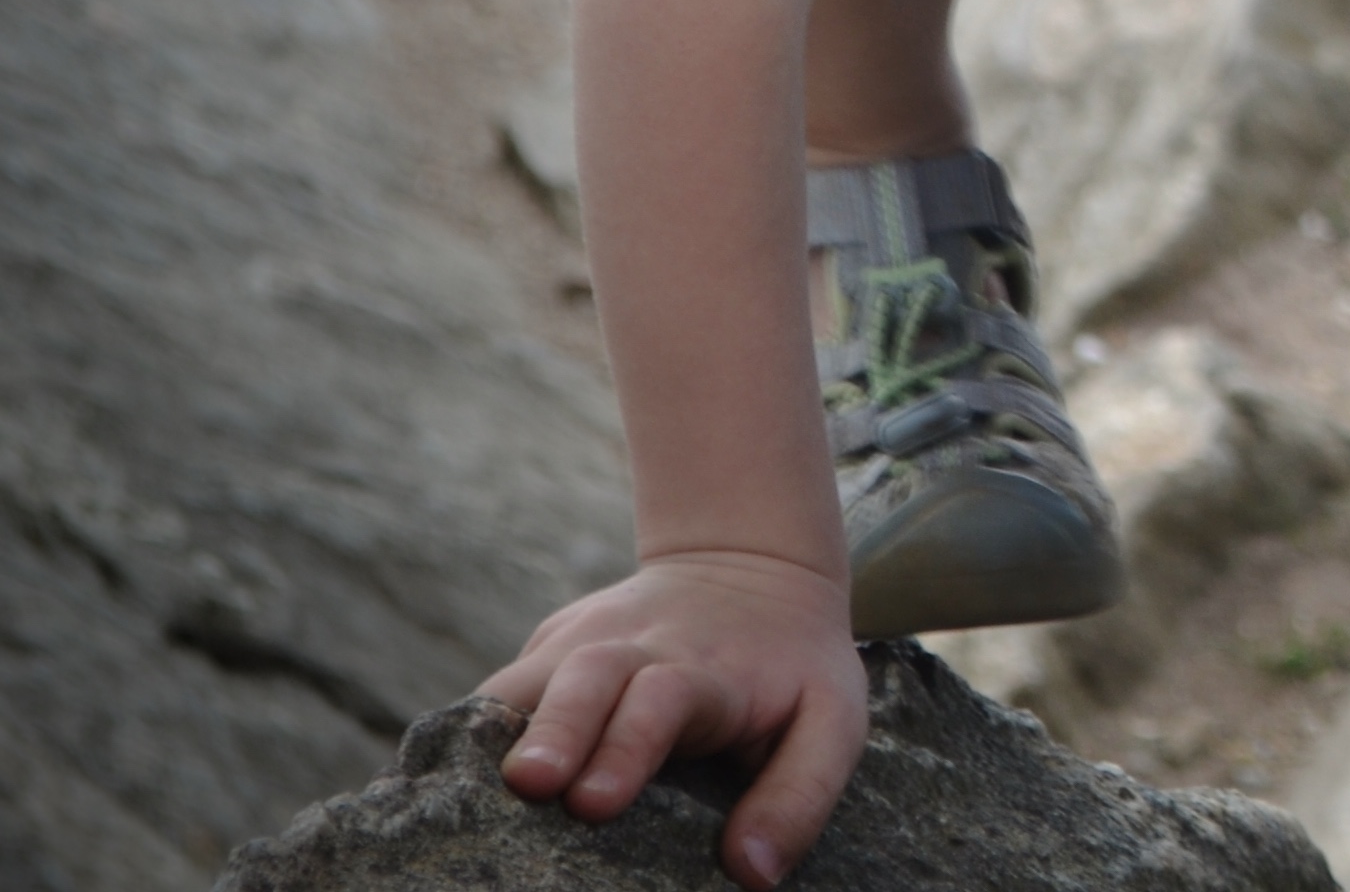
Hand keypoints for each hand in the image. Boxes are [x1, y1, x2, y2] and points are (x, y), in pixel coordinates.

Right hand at [485, 548, 865, 887]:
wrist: (752, 569)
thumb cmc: (795, 669)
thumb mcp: (834, 721)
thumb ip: (800, 793)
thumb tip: (751, 873)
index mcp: (707, 669)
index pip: (665, 698)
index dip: (627, 745)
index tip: (593, 801)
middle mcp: (637, 647)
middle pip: (584, 678)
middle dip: (553, 731)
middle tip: (528, 785)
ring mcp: (581, 641)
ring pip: (525, 680)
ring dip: (492, 732)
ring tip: (450, 788)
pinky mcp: (545, 647)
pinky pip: (496, 694)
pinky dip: (466, 734)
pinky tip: (433, 784)